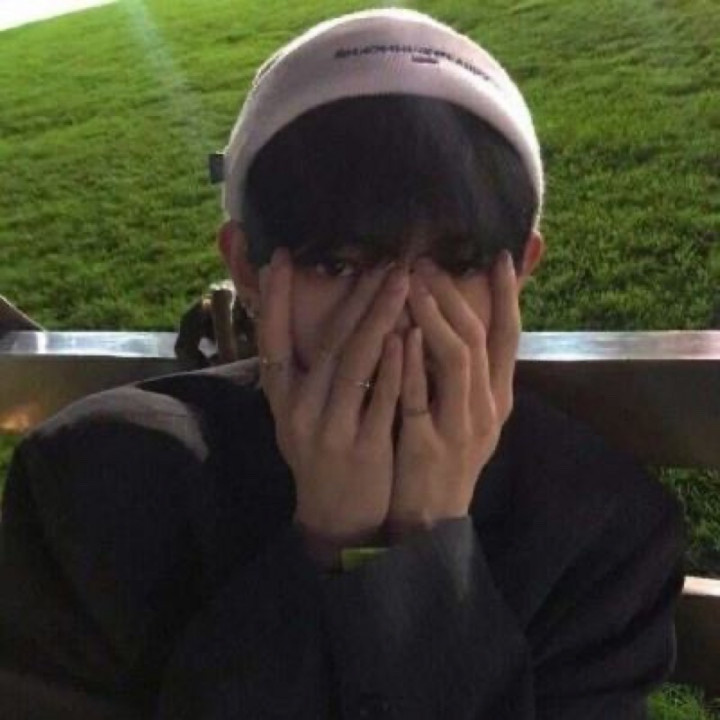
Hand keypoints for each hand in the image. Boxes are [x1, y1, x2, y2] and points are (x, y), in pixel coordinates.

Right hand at [258, 248, 409, 565]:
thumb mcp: (298, 419)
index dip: (273, 299)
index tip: (281, 256)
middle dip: (354, 297)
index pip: (271, 340)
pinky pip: (382, 398)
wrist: (336, 520)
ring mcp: (331, 429)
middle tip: (380, 259)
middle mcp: (300, 410)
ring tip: (399, 280)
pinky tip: (410, 333)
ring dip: (377, 317)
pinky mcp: (364, 446)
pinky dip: (395, 364)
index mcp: (282, 400)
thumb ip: (303, 377)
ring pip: (354, 363)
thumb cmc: (321, 459)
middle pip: (328, 343)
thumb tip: (320, 326)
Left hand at [386, 251, 519, 541]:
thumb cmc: (445, 457)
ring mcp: (460, 427)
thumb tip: (457, 322)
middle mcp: (486, 408)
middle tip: (429, 263)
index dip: (508, 295)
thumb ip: (466, 372)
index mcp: (498, 397)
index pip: (509, 336)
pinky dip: (411, 362)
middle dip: (455, 295)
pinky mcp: (428, 444)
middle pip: (479, 338)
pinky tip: (399, 334)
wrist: (433, 518)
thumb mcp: (468, 414)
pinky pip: (420, 396)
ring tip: (413, 282)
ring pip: (456, 359)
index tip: (501, 256)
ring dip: (435, 317)